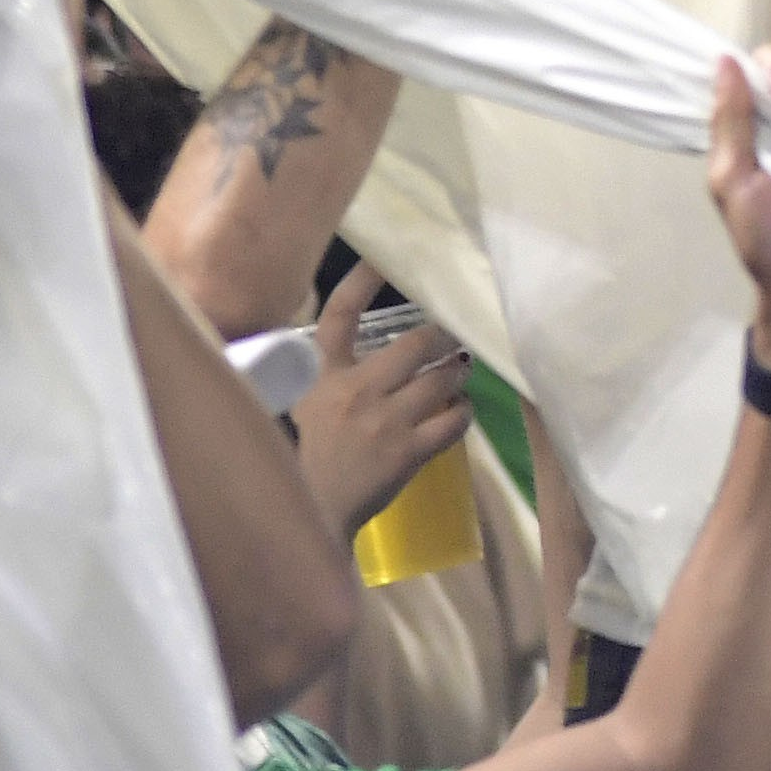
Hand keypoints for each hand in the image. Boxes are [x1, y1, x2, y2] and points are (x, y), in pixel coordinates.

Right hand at [292, 262, 471, 538]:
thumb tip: (374, 346)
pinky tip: (458, 410)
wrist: (313, 511)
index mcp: (323, 376)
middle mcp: (356, 391)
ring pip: (442, 379)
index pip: (339, 316)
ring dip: (459, 372)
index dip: (361, 282)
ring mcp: (385, 422)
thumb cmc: (312, 454)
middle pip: (416, 345)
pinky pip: (453, 420)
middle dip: (443, 338)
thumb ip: (332, 372)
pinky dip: (462, 411)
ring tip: (461, 371)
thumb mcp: (308, 404)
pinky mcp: (408, 452)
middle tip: (453, 339)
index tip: (383, 260)